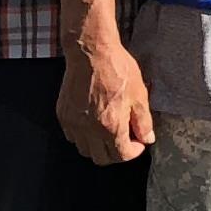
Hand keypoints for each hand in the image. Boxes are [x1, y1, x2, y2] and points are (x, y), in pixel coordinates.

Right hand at [62, 31, 152, 166]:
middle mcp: (88, 129)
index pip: (121, 155)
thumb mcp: (140, 95)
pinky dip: (83, 135)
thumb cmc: (117, 70)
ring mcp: (73, 123)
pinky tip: (93, 121)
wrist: (91, 53)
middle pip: (101, 158)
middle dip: (116, 153)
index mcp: (110, 127)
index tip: (138, 142)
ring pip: (84, 149)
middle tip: (125, 138)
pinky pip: (72, 136)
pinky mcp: (63, 114)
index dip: (134, 151)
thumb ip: (143, 122)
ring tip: (109, 130)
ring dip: (98, 146)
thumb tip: (147, 139)